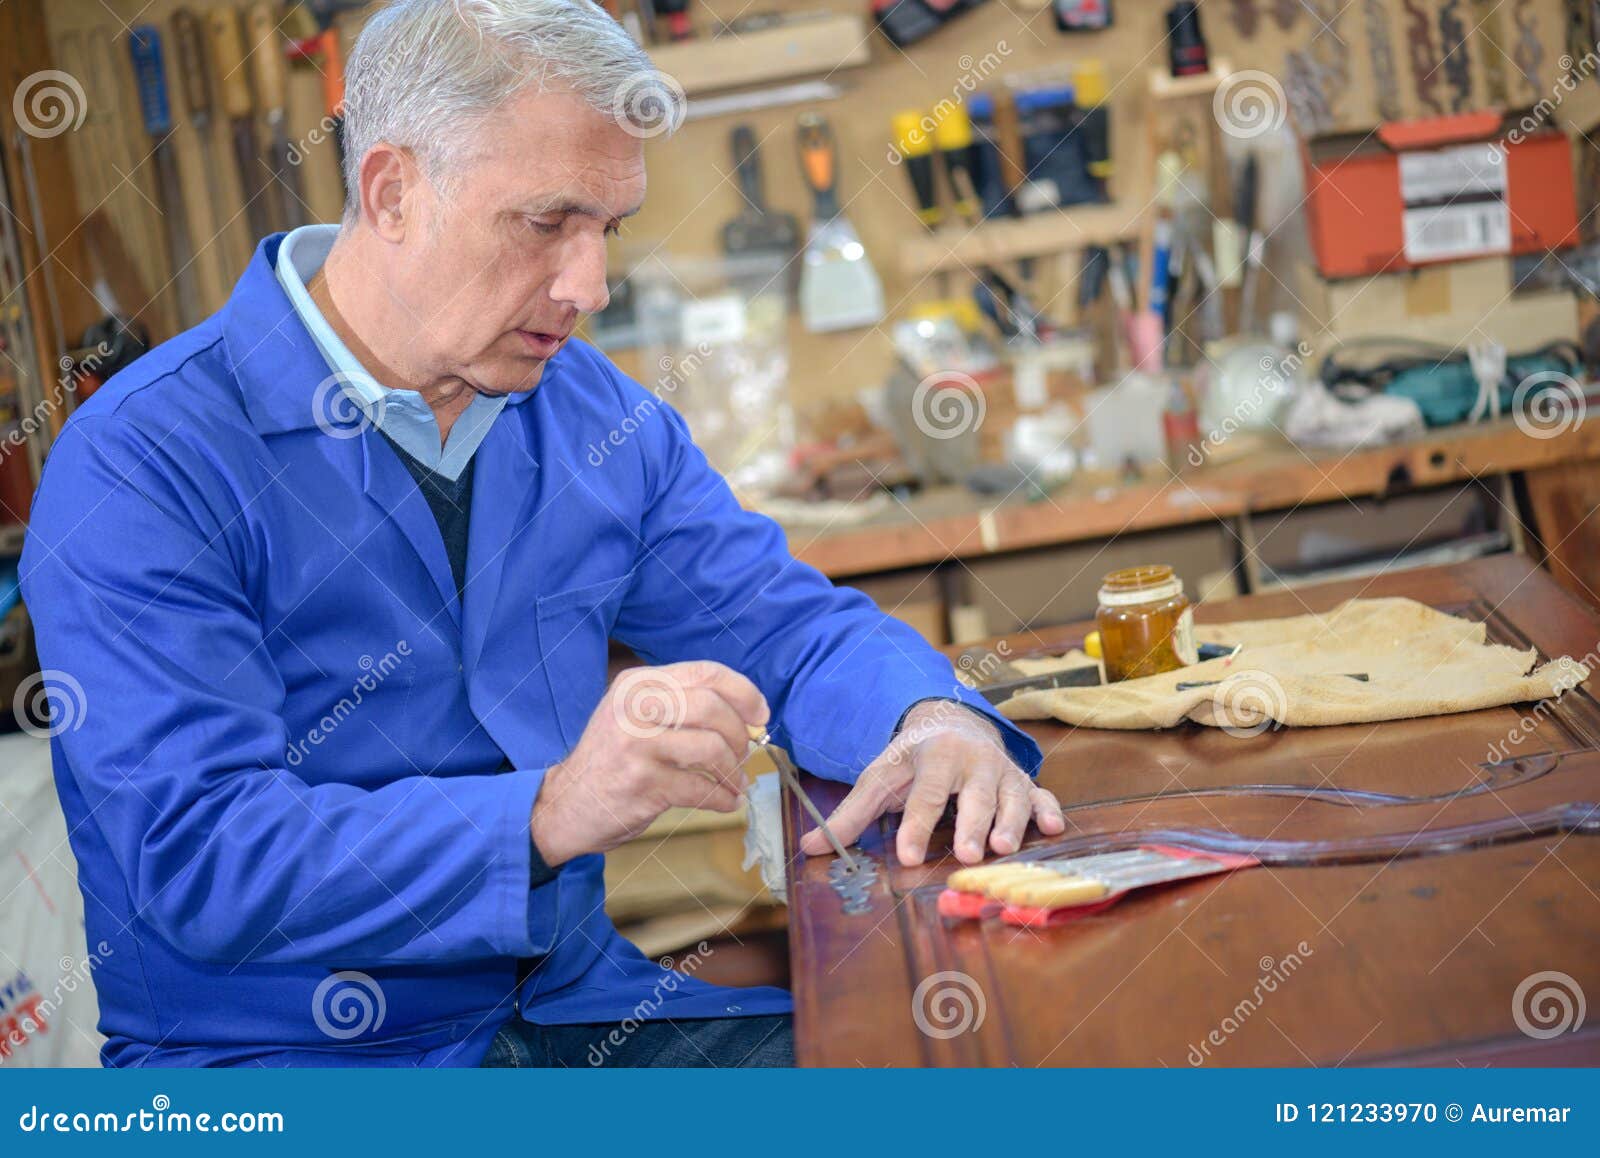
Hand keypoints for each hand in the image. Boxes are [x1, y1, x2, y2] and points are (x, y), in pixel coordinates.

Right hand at [531, 661, 768, 866]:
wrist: (565, 804)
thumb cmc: (612, 760)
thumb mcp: (634, 715)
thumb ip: (679, 704)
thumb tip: (745, 713)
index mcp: (639, 683)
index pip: (706, 673)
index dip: (744, 692)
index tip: (760, 715)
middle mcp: (635, 708)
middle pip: (712, 707)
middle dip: (738, 735)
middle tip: (743, 755)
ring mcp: (637, 746)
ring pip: (710, 747)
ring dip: (733, 770)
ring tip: (733, 782)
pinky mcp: (642, 784)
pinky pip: (701, 789)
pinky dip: (723, 798)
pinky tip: (724, 802)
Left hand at [799, 700, 1063, 866]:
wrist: (950, 720)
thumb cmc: (912, 758)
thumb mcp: (879, 777)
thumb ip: (851, 815)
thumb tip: (811, 847)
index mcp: (934, 756)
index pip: (925, 796)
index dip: (916, 826)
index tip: (907, 855)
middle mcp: (973, 760)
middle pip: (974, 797)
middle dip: (973, 826)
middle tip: (970, 855)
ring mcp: (1001, 770)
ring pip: (1011, 797)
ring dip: (1012, 822)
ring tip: (1005, 848)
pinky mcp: (1022, 781)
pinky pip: (1040, 795)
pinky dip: (1049, 810)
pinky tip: (1054, 828)